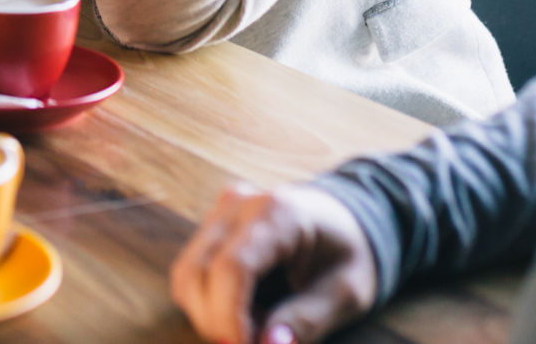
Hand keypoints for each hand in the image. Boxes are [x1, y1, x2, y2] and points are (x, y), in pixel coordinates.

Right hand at [170, 182, 377, 343]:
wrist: (347, 220)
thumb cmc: (350, 256)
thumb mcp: (347, 294)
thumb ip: (307, 321)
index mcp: (279, 212)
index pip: (232, 267)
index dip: (229, 317)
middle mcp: (239, 204)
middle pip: (198, 272)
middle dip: (216, 323)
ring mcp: (220, 211)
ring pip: (186, 275)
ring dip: (208, 316)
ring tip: (250, 331)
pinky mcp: (211, 225)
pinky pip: (189, 272)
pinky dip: (206, 304)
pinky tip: (242, 314)